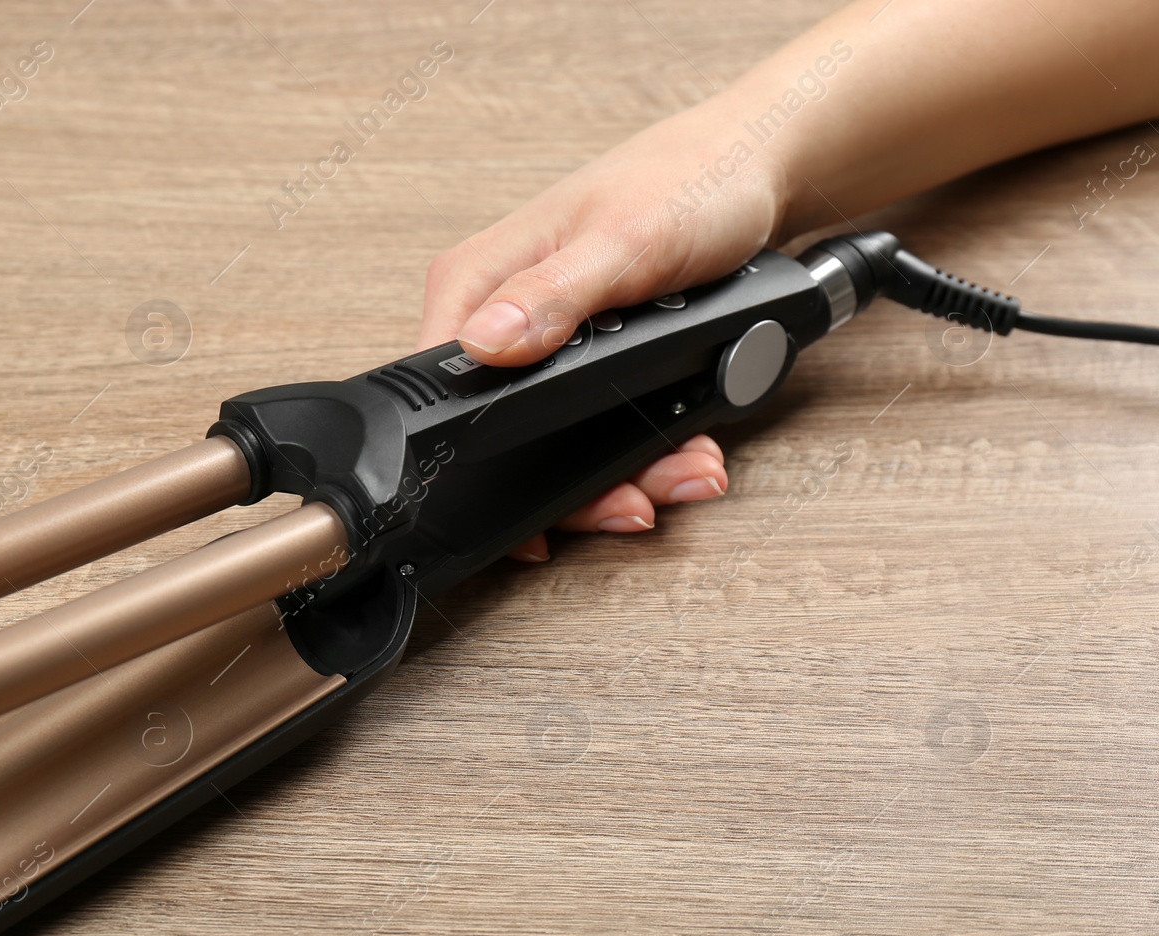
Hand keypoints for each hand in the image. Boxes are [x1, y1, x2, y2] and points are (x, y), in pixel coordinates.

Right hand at [416, 101, 787, 559]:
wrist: (760, 169)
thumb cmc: (693, 180)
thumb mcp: (625, 240)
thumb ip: (552, 295)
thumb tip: (483, 343)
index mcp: (477, 281)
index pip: (438, 390)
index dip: (477, 460)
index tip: (536, 500)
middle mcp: (501, 315)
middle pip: (504, 438)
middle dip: (577, 486)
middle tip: (634, 502)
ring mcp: (546, 342)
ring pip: (560, 445)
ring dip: (626, 476)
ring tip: (683, 473)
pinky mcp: (590, 357)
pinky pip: (603, 428)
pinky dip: (649, 452)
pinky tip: (688, 452)